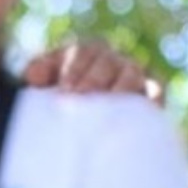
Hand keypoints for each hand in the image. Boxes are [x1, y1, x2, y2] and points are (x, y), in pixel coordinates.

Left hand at [22, 40, 163, 104]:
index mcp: (84, 54)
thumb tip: (32, 76)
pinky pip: (155, 90)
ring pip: (131, 72)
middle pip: (106, 60)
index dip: (74, 68)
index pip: (81, 52)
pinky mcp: (150, 94)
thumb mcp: (41, 90)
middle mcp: (109, 60)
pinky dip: (153, 97)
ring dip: (120, 86)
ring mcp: (132, 75)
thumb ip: (38, 76)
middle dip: (93, 78)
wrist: (84, 134)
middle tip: (79, 96)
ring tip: (109, 103)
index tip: (64, 89)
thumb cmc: (58, 107)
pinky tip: (148, 107)